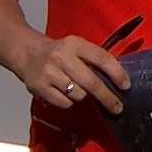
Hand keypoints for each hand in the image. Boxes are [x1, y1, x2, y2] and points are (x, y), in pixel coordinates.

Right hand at [14, 35, 129, 113]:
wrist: (26, 52)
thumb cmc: (58, 52)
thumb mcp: (77, 47)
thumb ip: (95, 59)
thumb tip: (118, 79)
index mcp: (75, 44)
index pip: (102, 59)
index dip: (117, 74)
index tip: (125, 86)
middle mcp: (61, 57)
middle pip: (92, 82)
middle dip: (107, 97)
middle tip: (117, 107)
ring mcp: (49, 72)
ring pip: (79, 95)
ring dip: (83, 96)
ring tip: (76, 87)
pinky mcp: (40, 87)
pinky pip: (64, 103)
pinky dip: (68, 101)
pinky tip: (63, 92)